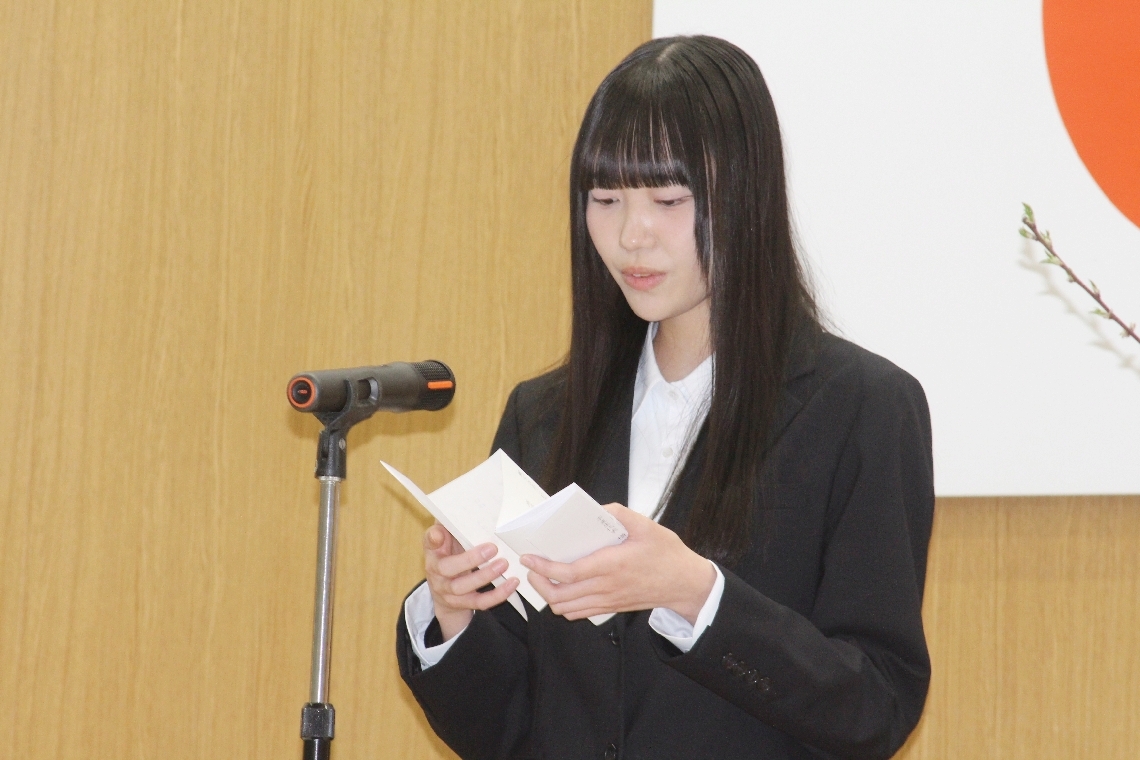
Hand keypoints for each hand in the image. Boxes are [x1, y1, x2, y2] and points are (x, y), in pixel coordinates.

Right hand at [423, 523, 519, 640]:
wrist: (444, 592)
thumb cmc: (450, 557)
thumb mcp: (448, 541)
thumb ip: (451, 528)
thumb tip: (459, 511)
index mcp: (433, 553)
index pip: (429, 543)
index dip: (433, 539)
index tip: (440, 533)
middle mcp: (436, 573)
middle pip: (447, 568)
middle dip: (470, 559)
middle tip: (493, 548)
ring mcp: (447, 592)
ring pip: (463, 587)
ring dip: (485, 575)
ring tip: (504, 564)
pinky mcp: (462, 604)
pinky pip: (480, 602)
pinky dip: (497, 594)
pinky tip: (512, 583)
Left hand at [520, 503, 715, 623]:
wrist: (685, 584)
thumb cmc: (667, 554)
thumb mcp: (647, 525)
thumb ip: (620, 514)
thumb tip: (596, 508)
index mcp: (612, 565)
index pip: (568, 573)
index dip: (543, 567)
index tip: (529, 557)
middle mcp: (606, 587)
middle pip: (559, 595)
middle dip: (538, 582)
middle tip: (531, 567)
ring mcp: (608, 601)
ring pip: (566, 608)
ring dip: (548, 594)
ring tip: (543, 577)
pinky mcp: (611, 608)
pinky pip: (579, 614)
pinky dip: (564, 604)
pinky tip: (562, 589)